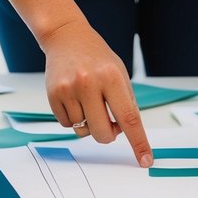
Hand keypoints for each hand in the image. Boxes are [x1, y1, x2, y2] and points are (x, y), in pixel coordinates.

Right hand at [39, 19, 152, 166]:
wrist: (67, 38)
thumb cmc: (98, 59)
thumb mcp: (120, 74)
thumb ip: (126, 103)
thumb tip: (125, 134)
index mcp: (112, 77)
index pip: (129, 117)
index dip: (138, 142)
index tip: (145, 160)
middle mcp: (89, 83)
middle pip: (103, 132)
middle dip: (108, 134)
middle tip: (109, 122)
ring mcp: (69, 89)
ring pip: (82, 130)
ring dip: (88, 123)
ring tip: (87, 100)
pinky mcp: (53, 94)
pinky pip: (66, 124)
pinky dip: (73, 119)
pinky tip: (74, 99)